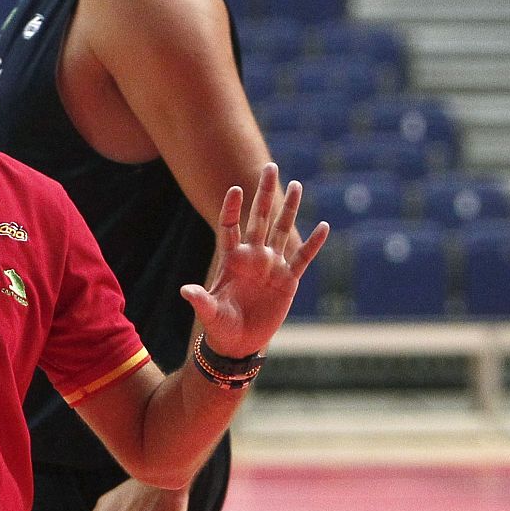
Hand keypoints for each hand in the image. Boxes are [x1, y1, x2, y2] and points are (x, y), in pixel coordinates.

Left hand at [180, 164, 328, 359]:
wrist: (240, 343)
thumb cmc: (221, 326)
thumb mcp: (210, 312)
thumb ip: (200, 300)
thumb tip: (185, 291)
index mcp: (232, 258)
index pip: (230, 226)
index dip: (232, 208)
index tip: (235, 189)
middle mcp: (253, 256)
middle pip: (260, 217)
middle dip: (265, 193)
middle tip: (270, 166)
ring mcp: (272, 266)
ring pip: (282, 230)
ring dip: (289, 208)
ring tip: (296, 184)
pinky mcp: (288, 280)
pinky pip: (303, 258)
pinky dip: (313, 244)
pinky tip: (324, 227)